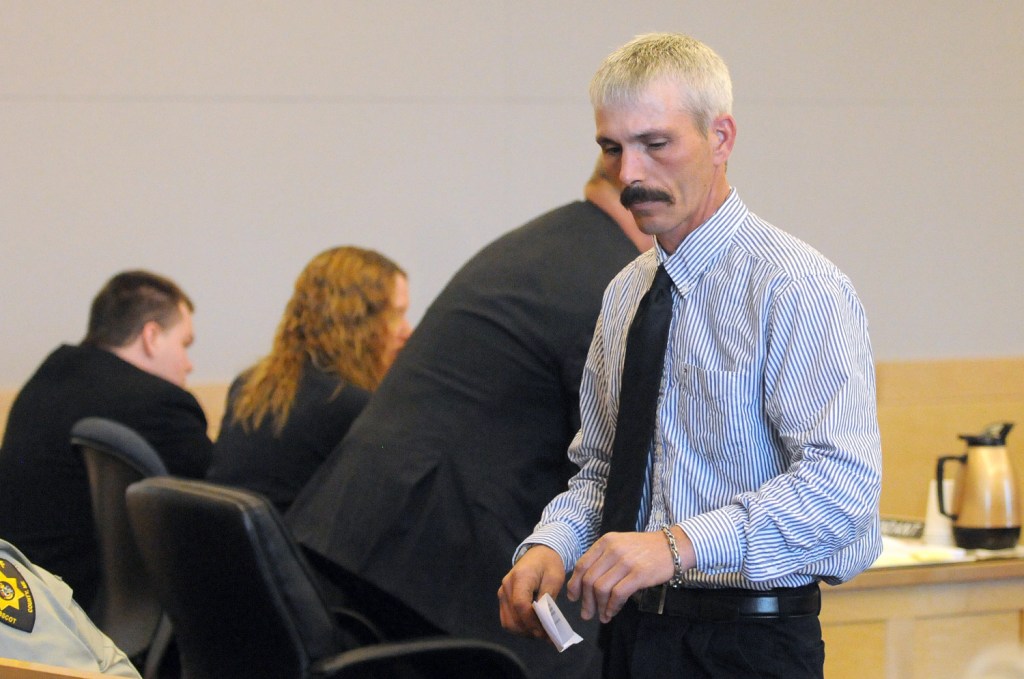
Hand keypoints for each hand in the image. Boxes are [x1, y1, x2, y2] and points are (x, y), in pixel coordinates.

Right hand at [498, 545, 565, 637]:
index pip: (521, 604)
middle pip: (513, 617)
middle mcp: (507, 586)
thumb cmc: (549, 564)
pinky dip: (519, 627)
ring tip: (541, 633)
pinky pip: (507, 619)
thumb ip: (548, 598)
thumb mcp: (554, 578)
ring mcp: (502, 593)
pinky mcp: (503, 598)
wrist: (538, 553)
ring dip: (524, 631)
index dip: (532, 621)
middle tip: (548, 636)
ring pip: (508, 622)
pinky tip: (533, 627)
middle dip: (530, 630)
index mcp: (520, 577)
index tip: (546, 631)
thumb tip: (545, 620)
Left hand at [567, 529, 692, 622]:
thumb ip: (603, 559)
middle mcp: (612, 550)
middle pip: (590, 579)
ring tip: (602, 616)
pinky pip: (618, 594)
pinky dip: (612, 607)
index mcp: (605, 542)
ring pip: (601, 588)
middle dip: (586, 601)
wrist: (672, 547)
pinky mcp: (639, 574)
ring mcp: (625, 561)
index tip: (573, 598)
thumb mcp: (620, 545)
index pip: (582, 565)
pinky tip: (612, 612)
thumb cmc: (645, 549)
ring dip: (599, 606)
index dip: (575, 584)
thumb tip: (585, 584)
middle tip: (586, 614)